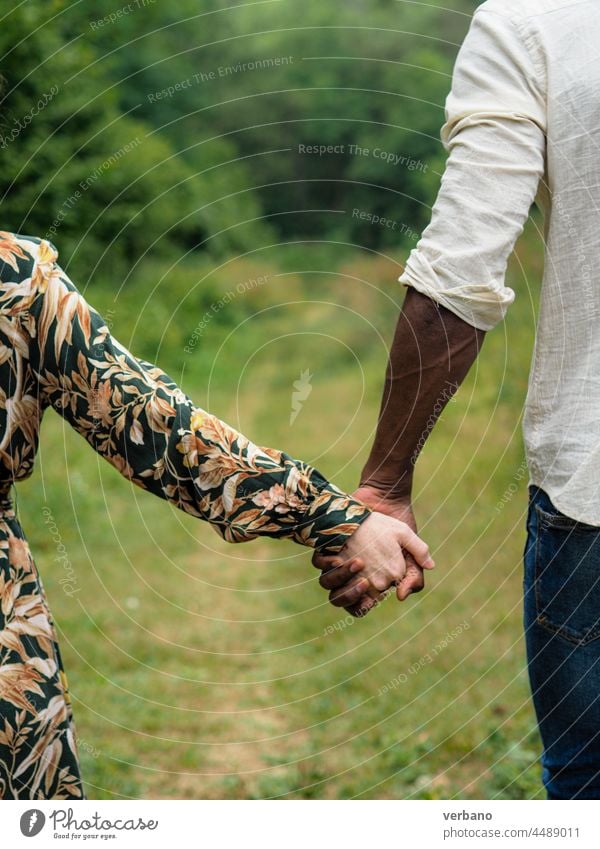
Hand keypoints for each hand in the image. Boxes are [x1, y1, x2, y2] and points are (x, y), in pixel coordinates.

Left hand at [314, 486, 429, 614]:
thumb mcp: (410, 547)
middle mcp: (350, 574)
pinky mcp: (327, 546)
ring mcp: (337, 561)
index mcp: (369, 580)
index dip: (363, 605)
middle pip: (340, 599)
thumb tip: (402, 596)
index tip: (374, 596)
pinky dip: (326, 563)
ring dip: (340, 578)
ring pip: (327, 584)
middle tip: (364, 582)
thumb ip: (414, 574)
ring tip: (358, 563)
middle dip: (350, 595)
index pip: (360, 606)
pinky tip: (338, 556)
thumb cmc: (395, 524)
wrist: (382, 498)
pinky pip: (319, 563)